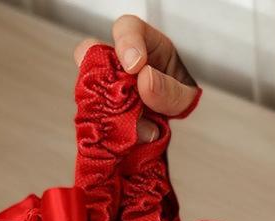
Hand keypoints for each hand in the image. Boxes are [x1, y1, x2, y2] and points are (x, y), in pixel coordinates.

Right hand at [73, 15, 198, 141]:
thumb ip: (171, 90)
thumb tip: (146, 80)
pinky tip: (127, 137)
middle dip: (103, 76)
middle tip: (121, 98)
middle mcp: (118, 65)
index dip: (127, 42)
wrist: (172, 126)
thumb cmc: (177, 100)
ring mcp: (105, 88)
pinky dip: (107, 129)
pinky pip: (93, 118)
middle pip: (95, 56)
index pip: (128, 29)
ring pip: (89, 91)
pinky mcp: (99, 113)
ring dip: (108, 111)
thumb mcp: (185, 95)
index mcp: (143, 46)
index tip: (135, 65)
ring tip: (138, 129)